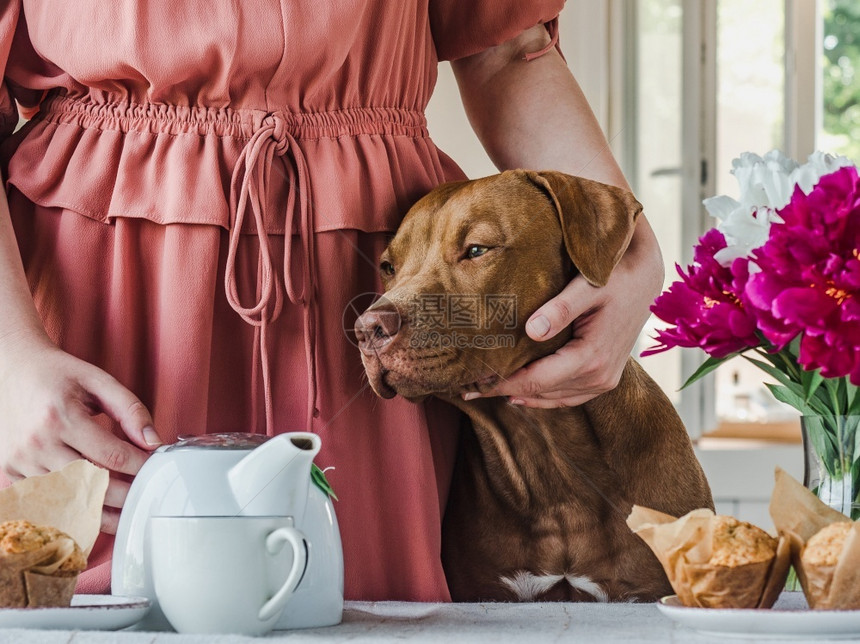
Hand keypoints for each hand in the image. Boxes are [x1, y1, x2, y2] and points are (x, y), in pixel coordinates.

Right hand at [0, 333, 161, 532]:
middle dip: (126, 495)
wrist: (10, 370)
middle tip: (147, 496)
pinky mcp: (9, 473)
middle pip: (92, 485)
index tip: (157, 470)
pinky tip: (96, 510)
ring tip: (127, 510)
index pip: (112, 456)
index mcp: (60, 417)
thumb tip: (153, 442)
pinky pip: (46, 503)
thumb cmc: (57, 374)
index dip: (140, 467)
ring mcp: (19, 462)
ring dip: (102, 510)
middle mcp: (36, 443)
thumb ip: (130, 409)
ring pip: (69, 500)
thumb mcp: (98, 381)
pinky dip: (73, 510)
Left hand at [472, 220, 663, 407]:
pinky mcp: (605, 378)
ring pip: (553, 399)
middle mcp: (599, 376)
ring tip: (486, 391)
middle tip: (467, 388)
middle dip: (503, 391)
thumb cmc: (614, 276)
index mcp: (591, 357)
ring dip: (521, 396)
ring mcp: (604, 380)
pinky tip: (520, 395)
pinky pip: (568, 397)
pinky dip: (543, 398)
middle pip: (541, 393)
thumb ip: (561, 308)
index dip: (501, 384)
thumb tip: (531, 330)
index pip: (536, 381)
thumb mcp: (588, 286)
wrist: (645, 278)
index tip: (471, 385)